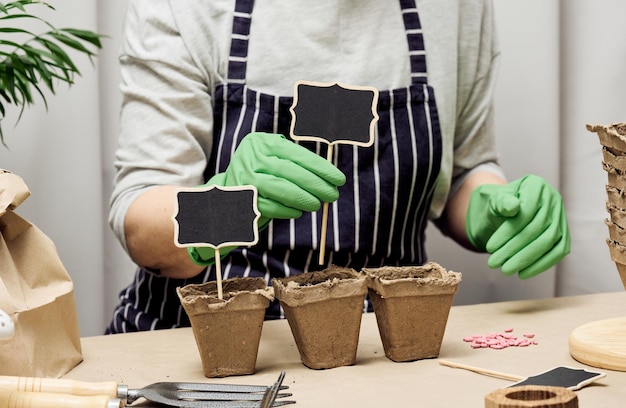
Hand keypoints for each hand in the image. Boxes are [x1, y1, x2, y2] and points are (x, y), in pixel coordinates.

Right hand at [189, 132, 345, 264]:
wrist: (226, 195)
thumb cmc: (261, 176)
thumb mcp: (274, 160)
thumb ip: (297, 163)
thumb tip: (330, 177)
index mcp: (261, 142)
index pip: (296, 153)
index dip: (320, 167)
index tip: (338, 179)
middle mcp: (250, 157)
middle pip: (290, 171)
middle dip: (316, 184)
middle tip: (333, 194)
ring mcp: (243, 177)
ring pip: (280, 188)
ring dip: (303, 198)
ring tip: (318, 204)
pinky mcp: (240, 199)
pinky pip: (269, 205)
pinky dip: (287, 210)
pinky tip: (298, 212)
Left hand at [465, 175, 569, 278]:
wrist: (501, 210)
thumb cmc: (495, 205)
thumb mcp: (492, 200)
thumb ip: (500, 201)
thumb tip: (512, 207)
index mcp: (536, 185)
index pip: (525, 212)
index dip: (508, 233)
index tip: (490, 248)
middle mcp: (553, 198)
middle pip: (537, 229)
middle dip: (514, 250)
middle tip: (494, 263)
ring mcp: (561, 216)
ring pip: (548, 242)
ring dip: (526, 260)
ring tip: (506, 270)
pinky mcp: (563, 233)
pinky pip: (558, 251)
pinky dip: (541, 265)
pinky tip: (523, 273)